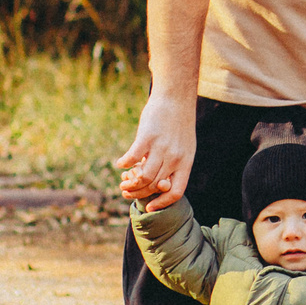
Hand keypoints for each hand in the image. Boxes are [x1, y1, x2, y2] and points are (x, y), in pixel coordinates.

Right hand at [116, 91, 197, 209]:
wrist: (176, 97)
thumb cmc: (177, 123)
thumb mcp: (183, 146)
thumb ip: (173, 164)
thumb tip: (156, 184)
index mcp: (186, 162)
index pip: (176, 192)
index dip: (162, 203)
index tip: (150, 207)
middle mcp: (175, 157)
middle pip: (155, 186)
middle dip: (138, 193)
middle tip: (126, 192)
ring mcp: (162, 147)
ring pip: (144, 177)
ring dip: (130, 184)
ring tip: (122, 182)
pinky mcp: (148, 136)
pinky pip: (132, 158)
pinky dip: (124, 164)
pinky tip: (120, 163)